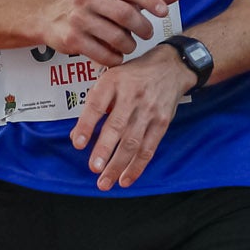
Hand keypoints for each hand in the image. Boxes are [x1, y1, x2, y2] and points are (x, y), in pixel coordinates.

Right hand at [35, 0, 186, 63]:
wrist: (49, 17)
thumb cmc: (91, 4)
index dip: (151, 1)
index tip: (164, 12)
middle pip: (125, 15)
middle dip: (142, 28)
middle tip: (146, 34)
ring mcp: (77, 17)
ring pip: (116, 37)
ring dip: (128, 45)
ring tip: (128, 45)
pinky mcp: (71, 39)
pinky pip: (103, 54)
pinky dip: (115, 58)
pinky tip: (115, 54)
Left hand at [69, 45, 189, 189]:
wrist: (171, 67)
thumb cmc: (135, 75)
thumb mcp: (111, 79)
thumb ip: (94, 105)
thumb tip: (77, 135)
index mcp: (114, 82)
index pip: (97, 105)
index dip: (87, 125)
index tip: (78, 143)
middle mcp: (132, 96)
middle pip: (117, 126)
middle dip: (105, 150)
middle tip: (94, 168)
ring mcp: (148, 110)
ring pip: (133, 142)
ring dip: (118, 165)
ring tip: (105, 181)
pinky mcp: (161, 123)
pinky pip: (148, 148)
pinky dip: (137, 166)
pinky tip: (126, 179)